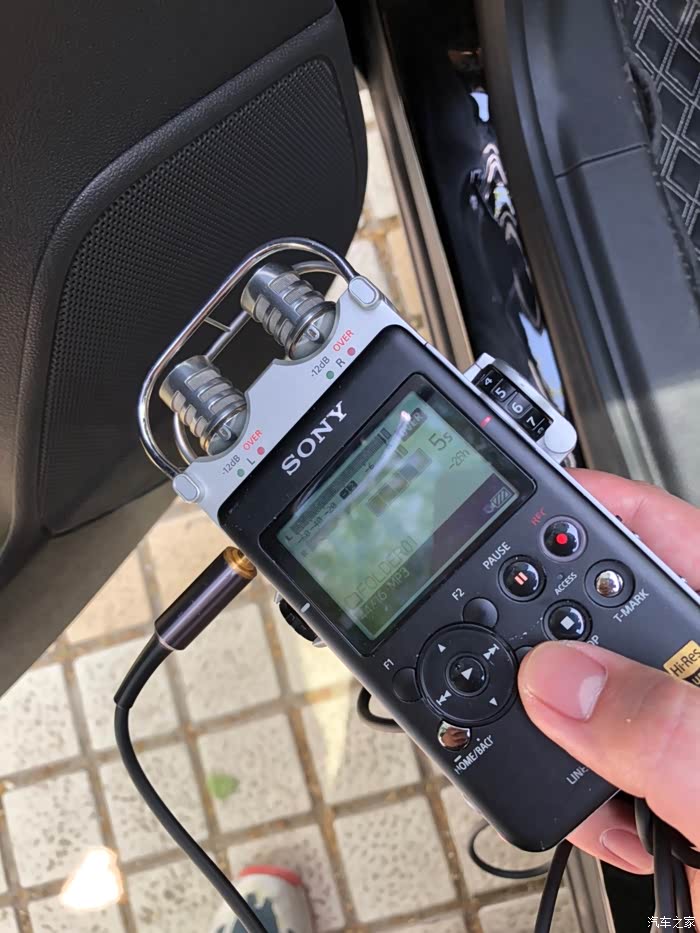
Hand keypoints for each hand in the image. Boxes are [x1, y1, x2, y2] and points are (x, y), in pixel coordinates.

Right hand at [518, 469, 699, 907]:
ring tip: (548, 748)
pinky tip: (599, 817)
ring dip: (556, 726)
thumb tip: (563, 680)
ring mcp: (687, 735)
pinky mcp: (664, 786)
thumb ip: (672, 738)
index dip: (602, 507)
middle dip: (555, 634)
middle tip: (508, 642)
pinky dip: (569, 787)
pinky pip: (588, 759)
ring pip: (589, 692)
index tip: (529, 495)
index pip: (675, 541)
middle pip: (611, 613)